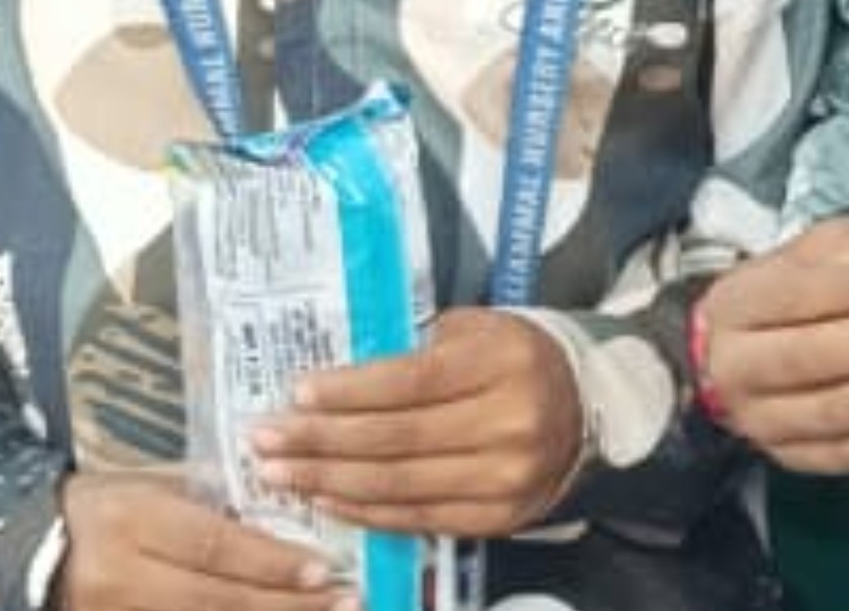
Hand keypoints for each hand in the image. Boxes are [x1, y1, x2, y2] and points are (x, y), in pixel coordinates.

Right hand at [55, 473, 336, 610]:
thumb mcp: (154, 486)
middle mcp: (120, 577)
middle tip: (345, 600)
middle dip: (285, 603)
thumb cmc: (108, 507)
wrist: (32, 553)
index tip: (324, 568)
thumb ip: (213, 499)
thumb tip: (286, 512)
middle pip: (215, 598)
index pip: (213, 545)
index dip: (270, 561)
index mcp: (132, 522)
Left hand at [254, 307, 585, 537]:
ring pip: (397, 485)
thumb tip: (336, 379)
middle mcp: (508, 421)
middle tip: (264, 440)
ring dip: (327, 482)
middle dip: (319, 441)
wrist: (584, 408)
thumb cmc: (513, 359)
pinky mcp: (497, 517)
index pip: (410, 381)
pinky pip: (416, 518)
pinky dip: (364, 512)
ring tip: (279, 474)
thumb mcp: (477, 330)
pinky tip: (326, 500)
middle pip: (395, 439)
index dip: (348, 392)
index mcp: (502, 361)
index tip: (296, 394)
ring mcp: (504, 476)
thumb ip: (415, 349)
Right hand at [694, 216, 848, 473]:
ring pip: (834, 412)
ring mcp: (760, 421)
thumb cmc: (798, 289)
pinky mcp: (790, 456)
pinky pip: (846, 455)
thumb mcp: (820, 250)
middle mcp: (738, 369)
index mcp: (739, 305)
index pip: (798, 296)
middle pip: (814, 359)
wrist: (749, 348)